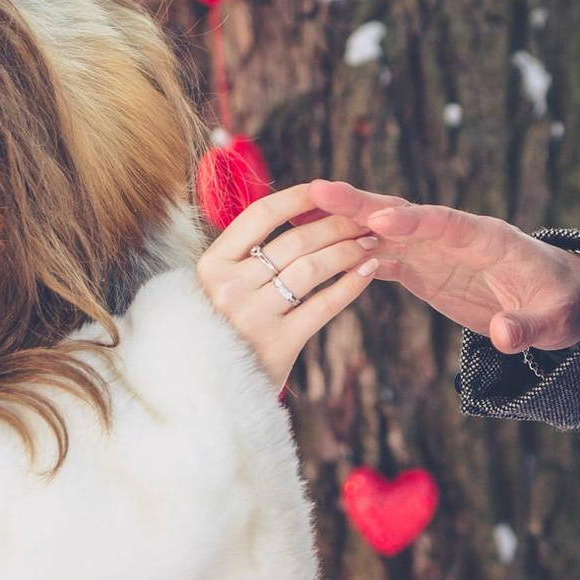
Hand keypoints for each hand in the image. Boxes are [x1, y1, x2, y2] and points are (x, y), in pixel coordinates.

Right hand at [195, 182, 382, 391]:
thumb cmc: (220, 330)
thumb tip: (290, 214)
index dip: (298, 198)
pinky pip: (324, 305)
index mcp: (212, 265)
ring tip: (369, 243)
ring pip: (313, 269)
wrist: (210, 390)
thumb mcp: (215, 289)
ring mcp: (253, 317)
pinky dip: (352, 284)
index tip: (326, 189)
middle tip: (363, 219)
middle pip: (294, 241)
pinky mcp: (279, 345)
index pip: (261, 216)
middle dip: (336, 225)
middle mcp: (229, 288)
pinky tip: (369, 271)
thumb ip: (243, 256)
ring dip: (348, 250)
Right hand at [304, 180, 579, 353]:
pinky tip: (317, 250)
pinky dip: (351, 251)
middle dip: (361, 204)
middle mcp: (455, 237)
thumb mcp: (555, 321)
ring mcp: (435, 251)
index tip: (380, 219)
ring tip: (299, 212)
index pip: (445, 223)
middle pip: (402, 215)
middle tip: (317, 190)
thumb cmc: (563, 304)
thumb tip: (503, 335)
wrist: (561, 299)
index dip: (414, 221)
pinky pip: (382, 256)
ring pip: (383, 232)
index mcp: (489, 239)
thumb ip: (528, 328)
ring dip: (345, 222)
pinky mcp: (424, 268)